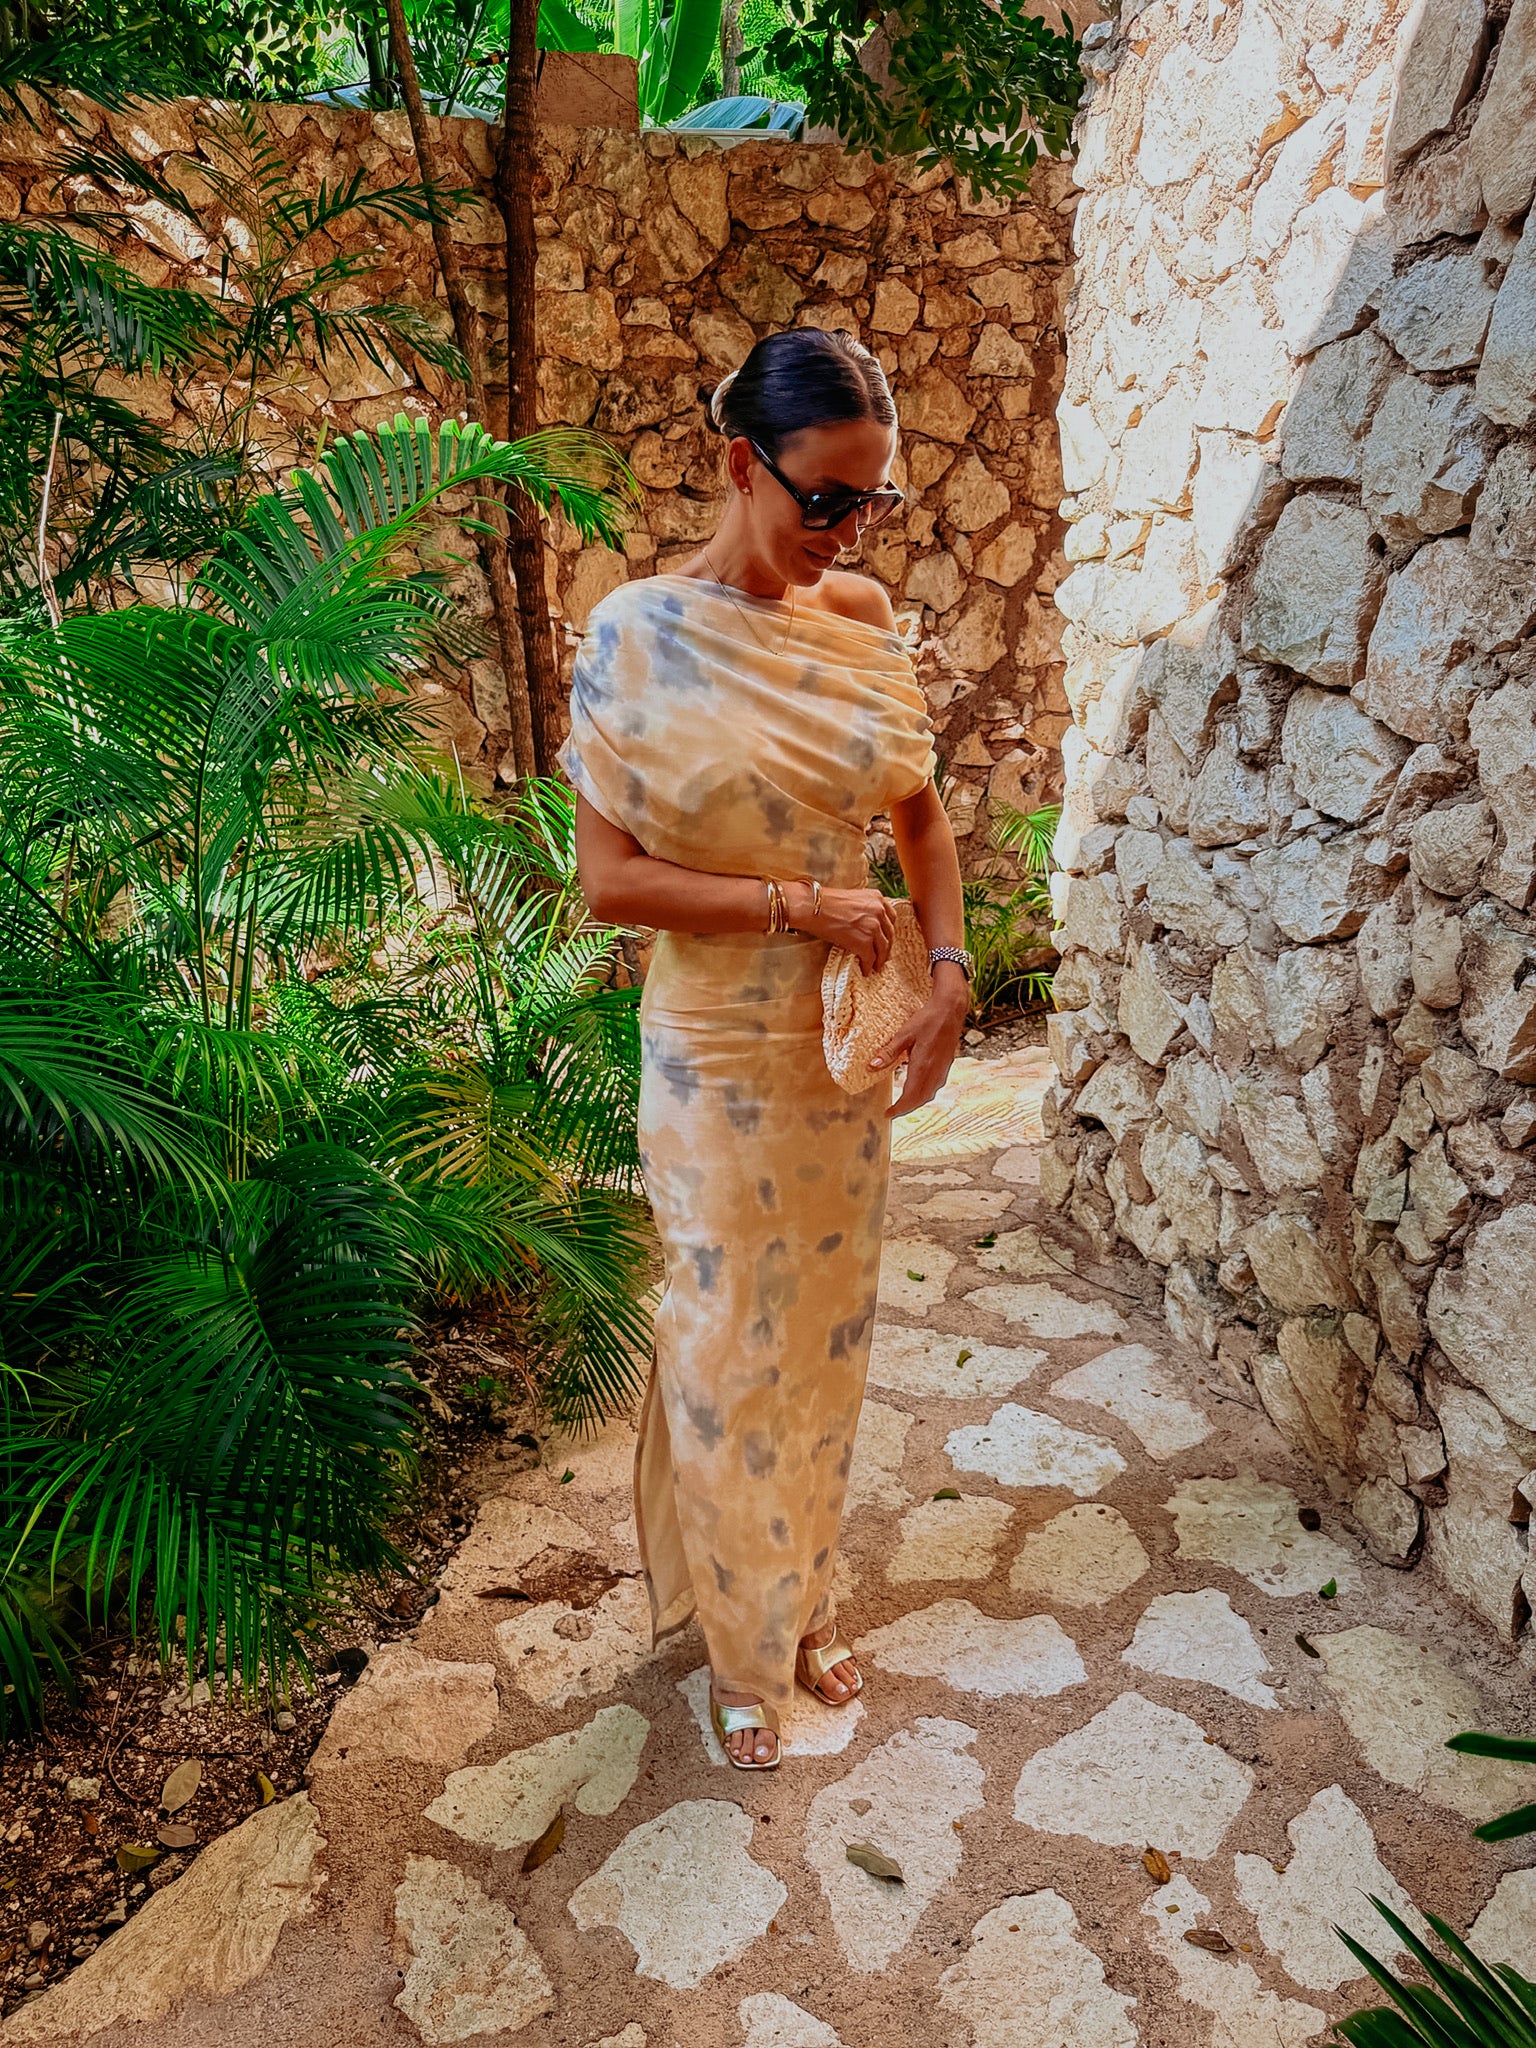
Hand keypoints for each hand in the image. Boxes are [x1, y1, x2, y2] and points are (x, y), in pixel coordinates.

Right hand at [792, 884, 896, 975]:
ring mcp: (873, 927)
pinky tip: (865, 970)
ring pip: (882, 949)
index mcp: (876, 898)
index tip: (885, 938)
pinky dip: (868, 966)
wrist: (813, 907)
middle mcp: (879, 911)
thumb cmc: (824, 902)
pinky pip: (870, 958)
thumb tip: (863, 926)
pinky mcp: (864, 942)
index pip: (891, 917)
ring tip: (876, 967)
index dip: (888, 931)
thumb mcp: (852, 899)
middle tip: (883, 957)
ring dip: (880, 960)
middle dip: (886, 948)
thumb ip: (863, 909)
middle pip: (889, 934)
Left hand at [871, 971, 968, 1118]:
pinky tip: (919, 1088)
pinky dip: (925, 1092)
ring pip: (930, 1093)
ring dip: (916, 1101)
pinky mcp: (946, 1064)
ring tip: (904, 1103)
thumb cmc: (927, 1020)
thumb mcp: (904, 1034)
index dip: (899, 1108)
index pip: (910, 1096)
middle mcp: (935, 1071)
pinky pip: (935, 1085)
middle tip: (893, 1112)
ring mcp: (942, 1068)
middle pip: (921, 1099)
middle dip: (907, 1108)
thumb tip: (872, 1066)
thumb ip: (889, 1052)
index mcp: (923, 1066)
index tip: (888, 1114)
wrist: (951, 1010)